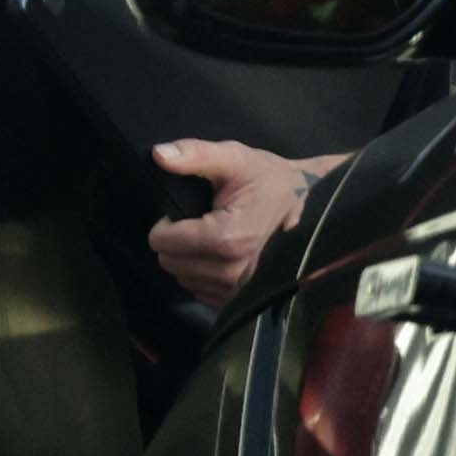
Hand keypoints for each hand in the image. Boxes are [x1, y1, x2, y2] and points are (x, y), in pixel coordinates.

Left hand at [147, 139, 336, 307]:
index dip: (165, 224)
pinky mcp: (239, 300)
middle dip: (174, 241)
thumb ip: (194, 154)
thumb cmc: (264, 178)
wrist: (298, 202)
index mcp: (228, 238)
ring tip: (208, 236)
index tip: (186, 210)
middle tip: (198, 222)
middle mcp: (234, 271)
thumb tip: (158, 154)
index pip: (164, 243)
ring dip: (186, 258)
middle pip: (170, 262)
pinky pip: (198, 291)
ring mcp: (238, 290)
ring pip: (182, 278)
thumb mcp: (232, 156)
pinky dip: (199, 274)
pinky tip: (215, 255)